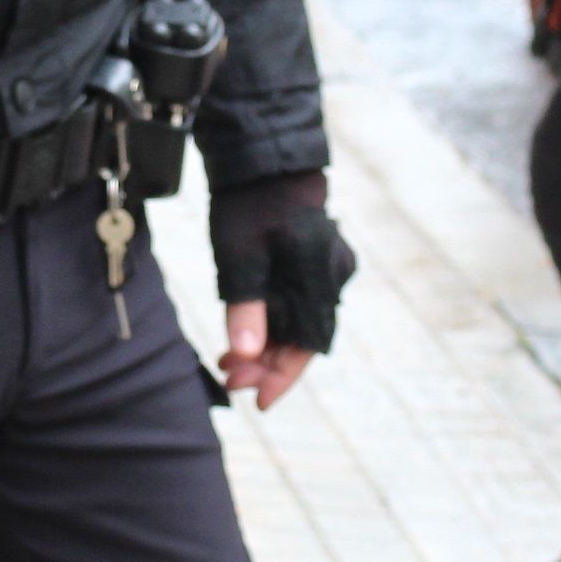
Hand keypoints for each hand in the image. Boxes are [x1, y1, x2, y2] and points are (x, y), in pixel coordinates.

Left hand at [209, 173, 359, 409]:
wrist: (264, 159)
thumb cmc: (248, 204)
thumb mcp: (239, 257)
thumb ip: (245, 307)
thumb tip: (246, 355)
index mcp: (319, 275)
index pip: (307, 344)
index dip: (282, 377)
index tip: (257, 402)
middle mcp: (333, 275)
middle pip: (305, 337)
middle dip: (267, 364)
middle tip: (228, 379)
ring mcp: (330, 266)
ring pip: (301, 321)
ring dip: (268, 344)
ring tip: (228, 360)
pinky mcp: (318, 259)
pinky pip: (301, 302)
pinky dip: (275, 321)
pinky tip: (248, 332)